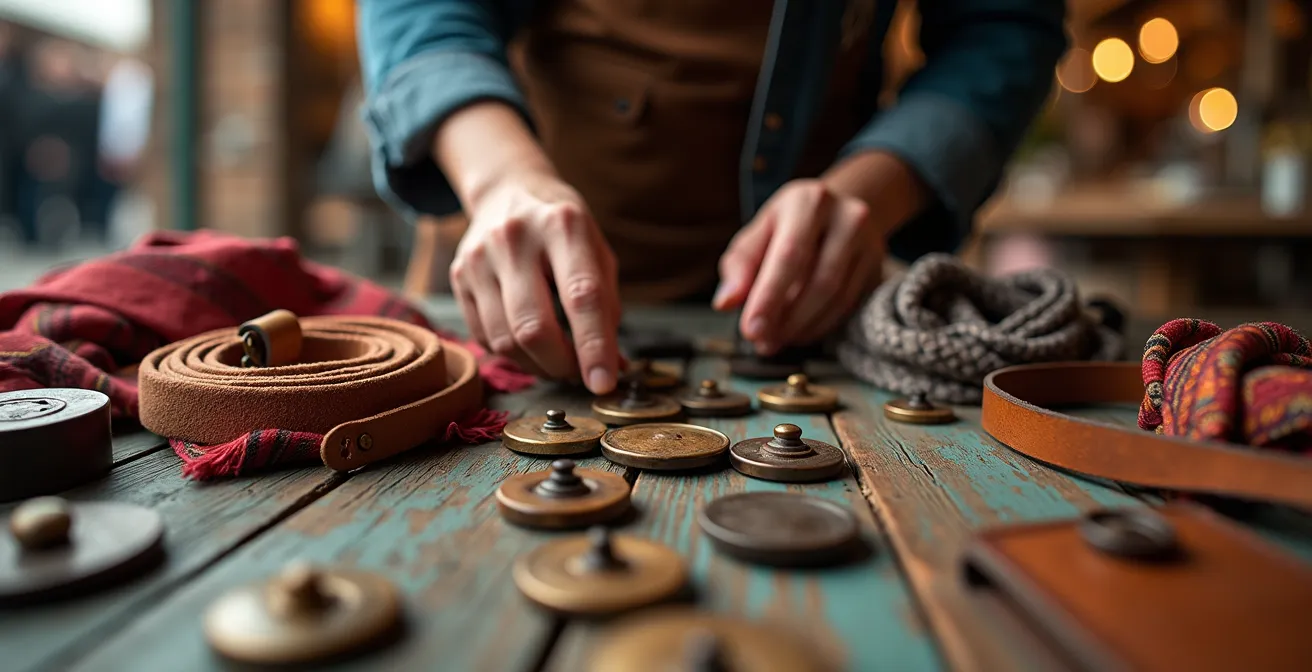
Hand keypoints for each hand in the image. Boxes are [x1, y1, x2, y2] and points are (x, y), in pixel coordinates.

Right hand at [449, 169, 621, 393]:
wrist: (508, 190)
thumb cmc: (562, 228)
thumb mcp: (597, 251)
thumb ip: (607, 306)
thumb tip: (612, 367)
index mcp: (563, 225)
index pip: (582, 296)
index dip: (595, 347)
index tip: (605, 383)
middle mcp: (515, 238)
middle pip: (534, 327)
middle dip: (562, 365)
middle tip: (580, 373)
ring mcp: (480, 257)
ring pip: (505, 340)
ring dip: (537, 366)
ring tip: (558, 361)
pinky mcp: (458, 276)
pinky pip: (485, 337)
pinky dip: (513, 354)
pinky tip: (529, 344)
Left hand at [713, 152, 925, 354]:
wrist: (836, 212)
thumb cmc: (787, 226)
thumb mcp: (758, 234)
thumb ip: (739, 266)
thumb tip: (726, 302)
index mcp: (809, 201)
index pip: (790, 254)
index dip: (769, 296)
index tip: (751, 329)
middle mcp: (847, 218)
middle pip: (820, 281)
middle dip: (787, 319)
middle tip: (762, 342)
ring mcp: (870, 243)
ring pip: (838, 298)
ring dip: (803, 328)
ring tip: (776, 340)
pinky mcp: (878, 268)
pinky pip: (849, 306)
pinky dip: (820, 327)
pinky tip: (799, 333)